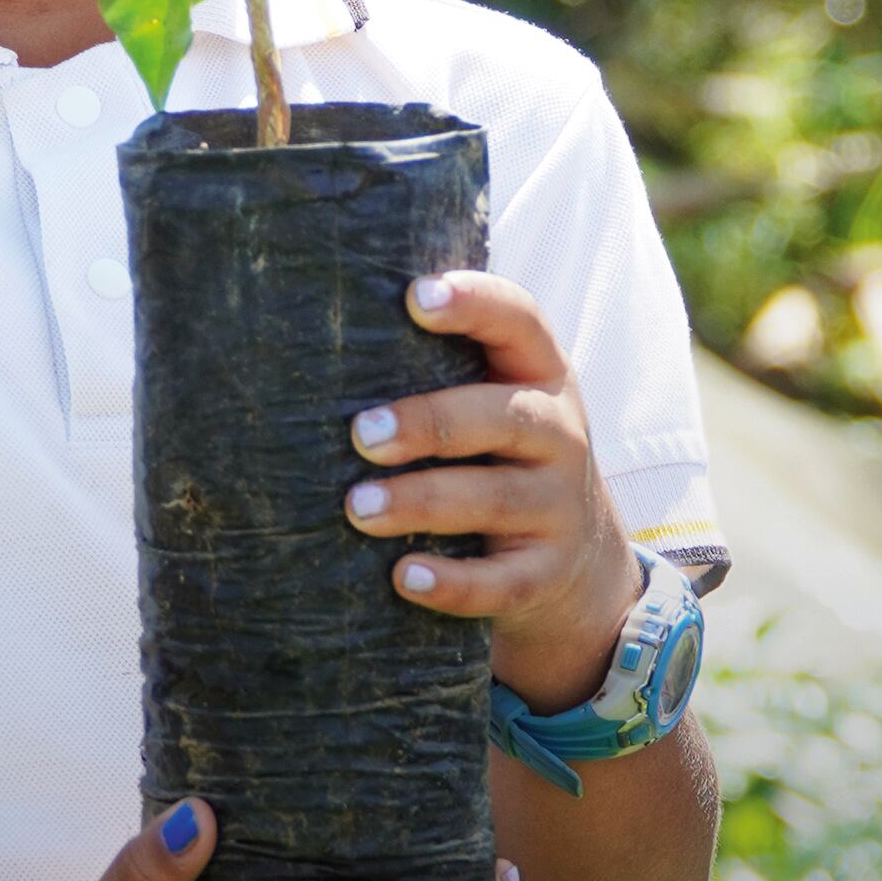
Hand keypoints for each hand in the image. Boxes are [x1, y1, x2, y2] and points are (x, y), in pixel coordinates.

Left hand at [344, 270, 642, 713]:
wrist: (576, 560)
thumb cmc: (497, 455)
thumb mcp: (494, 401)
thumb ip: (434, 367)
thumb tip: (305, 332)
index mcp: (541, 375)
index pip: (521, 321)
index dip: (476, 303)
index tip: (416, 297)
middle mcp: (560, 434)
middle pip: (502, 417)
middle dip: (429, 423)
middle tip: (360, 434)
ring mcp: (560, 507)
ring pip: (494, 499)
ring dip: (421, 501)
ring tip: (357, 508)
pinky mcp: (546, 574)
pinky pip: (502, 582)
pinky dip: (454, 583)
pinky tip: (403, 576)